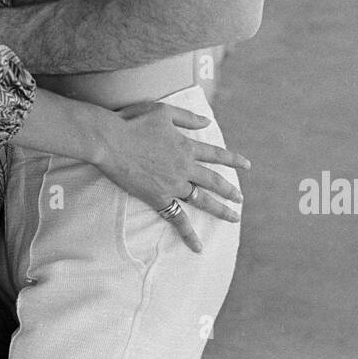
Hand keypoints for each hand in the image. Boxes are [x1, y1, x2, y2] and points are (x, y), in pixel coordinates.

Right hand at [97, 100, 249, 253]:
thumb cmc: (133, 121)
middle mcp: (184, 168)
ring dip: (220, 210)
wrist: (110, 140)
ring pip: (202, 201)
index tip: (247, 165)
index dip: (233, 160)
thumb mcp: (163, 111)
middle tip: (240, 199)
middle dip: (229, 190)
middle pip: (213, 182)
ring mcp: (172, 185)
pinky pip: (176, 219)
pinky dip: (188, 233)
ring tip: (233, 218)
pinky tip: (198, 247)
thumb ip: (188, 117)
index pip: (216, 154)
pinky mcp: (158, 198)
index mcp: (186, 146)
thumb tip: (208, 123)